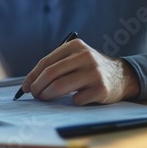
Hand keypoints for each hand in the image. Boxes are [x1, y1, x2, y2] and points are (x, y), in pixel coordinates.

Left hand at [21, 39, 139, 104]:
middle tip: (35, 95)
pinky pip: (76, 99)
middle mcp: (85, 56)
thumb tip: (28, 84)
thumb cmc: (88, 69)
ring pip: (60, 86)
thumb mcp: (74, 59)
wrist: (121, 76)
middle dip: (38, 87)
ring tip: (45, 98)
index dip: (32, 76)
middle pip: (51, 74)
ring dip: (48, 95)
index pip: (46, 62)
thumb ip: (54, 66)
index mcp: (75, 46)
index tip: (25, 87)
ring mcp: (94, 72)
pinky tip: (76, 98)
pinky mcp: (101, 88)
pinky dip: (71, 101)